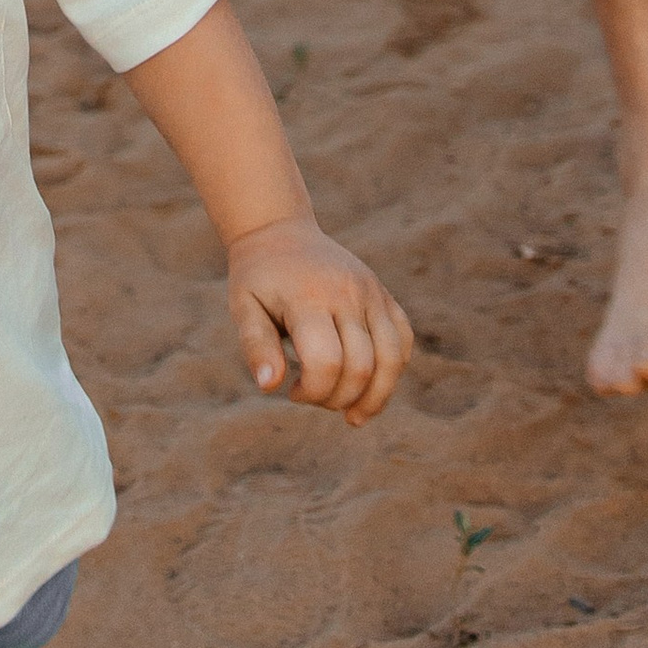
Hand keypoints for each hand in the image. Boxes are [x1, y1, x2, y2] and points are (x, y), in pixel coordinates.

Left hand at [227, 218, 412, 423]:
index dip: (314, 392)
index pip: (327, 362)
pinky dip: (393, 370)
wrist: (280, 232)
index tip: (292, 392)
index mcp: (309, 297)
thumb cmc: (258, 278)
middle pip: (363, 366)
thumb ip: (256, 347)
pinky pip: (403, 339)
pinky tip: (371, 387)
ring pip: (393, 358)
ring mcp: (371, 292)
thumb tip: (270, 386)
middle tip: (314, 398)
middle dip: (340, 398)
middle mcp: (348, 293)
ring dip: (376, 396)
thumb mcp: (244, 308)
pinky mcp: (383, 294)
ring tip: (353, 414)